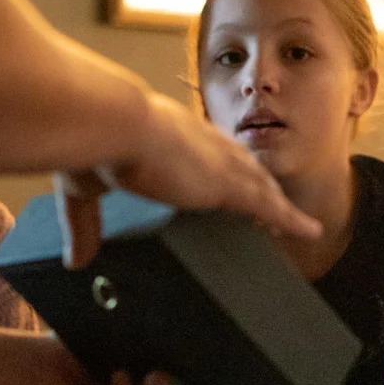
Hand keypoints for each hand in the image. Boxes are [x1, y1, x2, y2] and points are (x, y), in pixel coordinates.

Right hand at [58, 90, 318, 267]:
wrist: (105, 122)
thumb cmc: (90, 141)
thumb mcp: (83, 188)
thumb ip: (83, 225)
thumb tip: (74, 261)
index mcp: (170, 134)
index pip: (205, 155)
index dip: (220, 170)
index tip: (225, 184)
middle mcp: (202, 143)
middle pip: (241, 167)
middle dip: (257, 187)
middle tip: (269, 210)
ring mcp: (219, 163)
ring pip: (260, 186)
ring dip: (277, 204)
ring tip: (292, 225)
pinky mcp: (228, 184)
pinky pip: (271, 206)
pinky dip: (291, 220)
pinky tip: (309, 232)